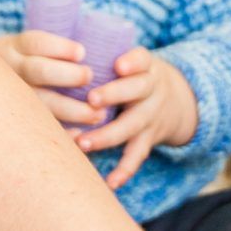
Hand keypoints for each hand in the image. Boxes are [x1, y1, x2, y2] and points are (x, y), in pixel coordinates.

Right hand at [0, 30, 105, 128]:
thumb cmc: (17, 63)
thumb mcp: (22, 48)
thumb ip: (49, 49)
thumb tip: (94, 52)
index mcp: (15, 47)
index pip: (36, 43)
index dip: (59, 47)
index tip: (82, 53)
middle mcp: (9, 70)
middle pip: (38, 71)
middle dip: (67, 76)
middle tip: (90, 78)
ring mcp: (10, 96)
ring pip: (39, 104)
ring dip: (71, 110)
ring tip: (98, 114)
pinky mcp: (11, 120)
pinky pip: (34, 129)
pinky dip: (58, 133)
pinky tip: (80, 136)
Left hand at [80, 50, 199, 189]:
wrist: (176, 100)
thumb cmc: (134, 76)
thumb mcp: (131, 60)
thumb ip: (103, 54)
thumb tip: (55, 47)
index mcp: (145, 67)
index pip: (142, 60)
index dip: (132, 62)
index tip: (119, 65)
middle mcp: (151, 91)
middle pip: (137, 91)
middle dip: (114, 95)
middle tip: (91, 99)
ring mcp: (151, 117)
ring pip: (132, 126)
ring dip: (108, 135)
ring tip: (84, 143)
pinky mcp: (148, 139)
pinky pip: (137, 156)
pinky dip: (124, 171)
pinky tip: (110, 183)